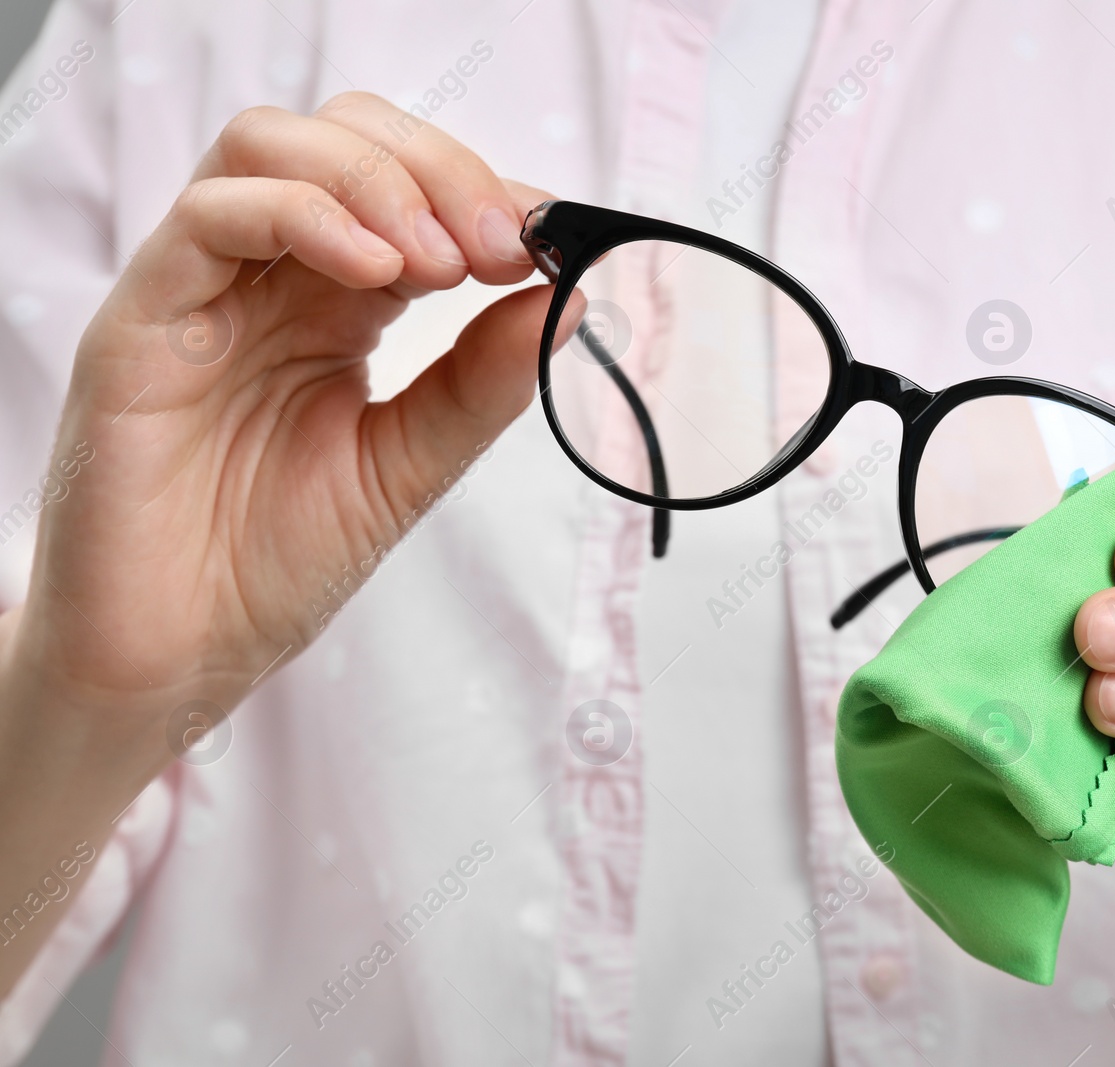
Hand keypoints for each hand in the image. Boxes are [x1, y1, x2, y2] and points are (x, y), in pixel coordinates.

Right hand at [7, 92, 578, 733]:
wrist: (177, 658)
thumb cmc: (274, 564)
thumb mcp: (409, 464)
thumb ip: (481, 381)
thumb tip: (570, 298)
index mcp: (335, 305)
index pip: (406, 186)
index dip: (484, 193)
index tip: (553, 236)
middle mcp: (268, 281)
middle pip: (343, 137)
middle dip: (441, 170)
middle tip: (504, 246)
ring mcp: (201, 292)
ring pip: (270, 147)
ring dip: (376, 180)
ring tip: (443, 262)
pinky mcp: (142, 322)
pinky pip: (210, 218)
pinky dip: (305, 215)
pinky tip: (377, 270)